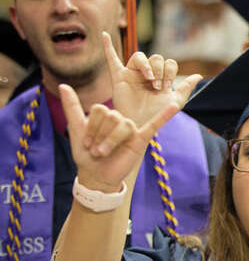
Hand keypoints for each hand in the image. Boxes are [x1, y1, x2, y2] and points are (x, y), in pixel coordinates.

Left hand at [61, 82, 180, 193]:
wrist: (96, 176)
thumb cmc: (86, 153)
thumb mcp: (76, 128)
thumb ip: (72, 106)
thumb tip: (63, 85)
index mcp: (106, 114)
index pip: (100, 109)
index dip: (91, 126)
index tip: (86, 142)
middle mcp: (120, 119)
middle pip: (111, 116)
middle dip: (99, 135)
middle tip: (96, 150)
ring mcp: (132, 128)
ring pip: (123, 125)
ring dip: (110, 141)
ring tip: (104, 153)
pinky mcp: (142, 139)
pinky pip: (155, 125)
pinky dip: (165, 115)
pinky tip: (174, 106)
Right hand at [103, 31, 201, 128]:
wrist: (142, 123)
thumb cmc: (158, 114)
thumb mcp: (176, 100)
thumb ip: (186, 87)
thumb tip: (199, 75)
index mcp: (161, 77)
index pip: (169, 63)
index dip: (170, 72)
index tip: (167, 86)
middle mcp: (147, 73)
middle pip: (156, 58)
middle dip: (160, 70)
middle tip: (157, 86)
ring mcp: (132, 74)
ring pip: (140, 56)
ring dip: (147, 66)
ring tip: (149, 79)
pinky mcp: (119, 77)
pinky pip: (111, 59)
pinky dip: (107, 47)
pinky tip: (104, 35)